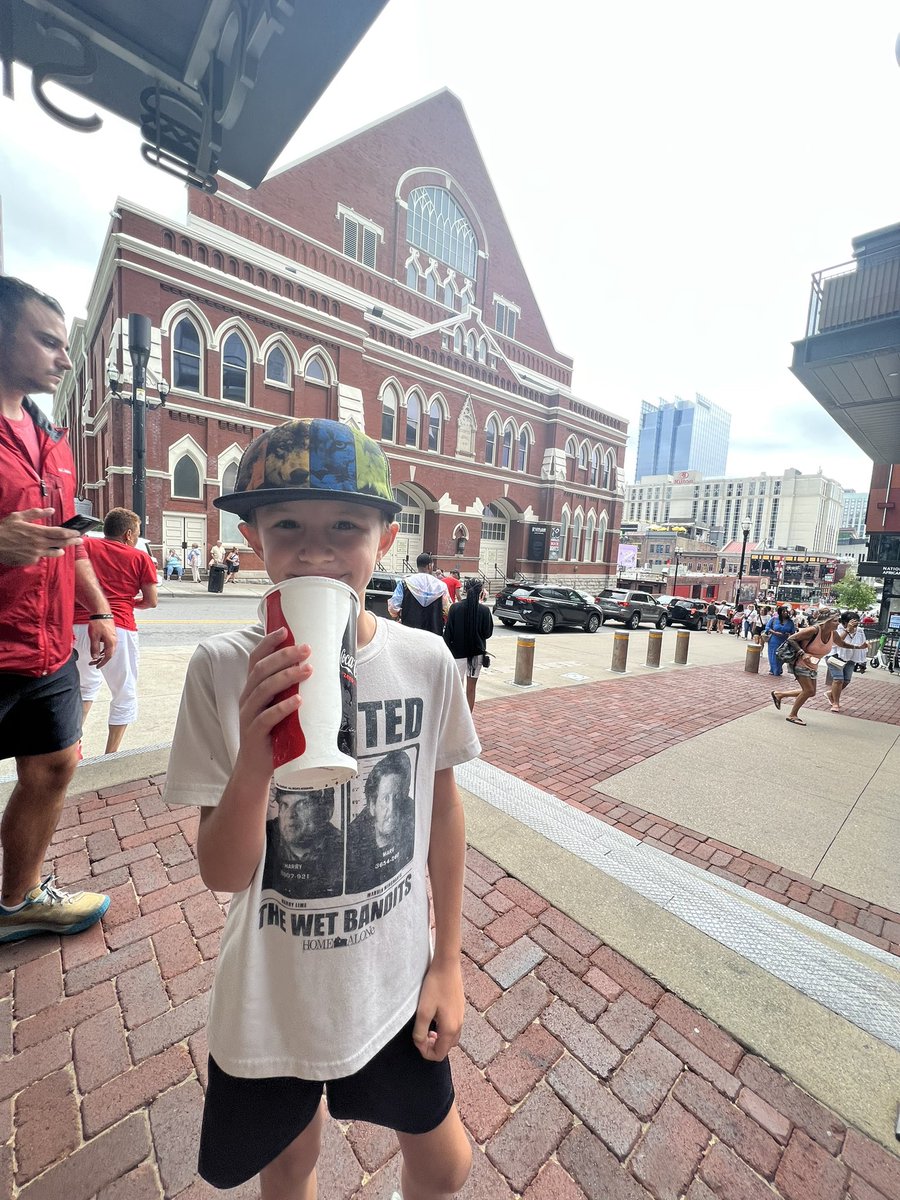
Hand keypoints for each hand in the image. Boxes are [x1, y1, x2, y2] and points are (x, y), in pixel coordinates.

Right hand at [0, 508, 80, 565]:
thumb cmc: (3, 529)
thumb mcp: (18, 516)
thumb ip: (36, 513)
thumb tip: (50, 510)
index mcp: (37, 531)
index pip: (60, 533)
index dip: (71, 533)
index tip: (78, 533)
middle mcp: (38, 544)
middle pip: (61, 543)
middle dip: (72, 542)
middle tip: (80, 541)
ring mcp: (35, 554)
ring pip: (54, 553)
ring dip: (60, 550)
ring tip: (64, 548)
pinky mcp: (30, 561)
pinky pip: (40, 557)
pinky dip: (42, 553)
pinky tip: (40, 550)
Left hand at [88, 619, 116, 666]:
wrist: (101, 612)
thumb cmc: (98, 623)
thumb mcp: (94, 637)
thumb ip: (94, 648)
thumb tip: (95, 657)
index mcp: (111, 642)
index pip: (108, 656)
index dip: (102, 663)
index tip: (97, 666)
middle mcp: (114, 641)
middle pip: (109, 654)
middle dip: (101, 660)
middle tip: (93, 663)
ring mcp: (113, 638)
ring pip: (108, 650)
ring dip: (101, 655)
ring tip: (94, 657)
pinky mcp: (111, 635)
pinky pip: (108, 645)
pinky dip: (103, 649)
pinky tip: (98, 650)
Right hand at [235, 628, 311, 781]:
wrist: (256, 768)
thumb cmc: (273, 734)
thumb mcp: (279, 707)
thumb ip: (289, 691)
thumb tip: (317, 670)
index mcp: (252, 689)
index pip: (256, 660)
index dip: (268, 643)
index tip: (285, 630)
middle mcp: (247, 698)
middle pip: (262, 670)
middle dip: (284, 656)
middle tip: (306, 649)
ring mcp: (248, 716)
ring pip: (263, 690)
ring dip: (287, 677)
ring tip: (308, 670)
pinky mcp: (254, 733)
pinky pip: (267, 717)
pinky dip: (283, 708)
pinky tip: (298, 700)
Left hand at [412, 958, 463, 1061]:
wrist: (447, 965)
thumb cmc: (435, 986)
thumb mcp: (423, 1011)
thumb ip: (420, 1031)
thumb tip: (420, 1043)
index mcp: (450, 1029)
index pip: (439, 1054)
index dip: (426, 1053)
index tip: (417, 1042)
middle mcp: (459, 1025)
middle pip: (446, 1048)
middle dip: (433, 1047)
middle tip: (422, 1035)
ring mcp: (462, 1016)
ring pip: (451, 1038)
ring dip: (439, 1038)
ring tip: (428, 1028)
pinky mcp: (461, 1008)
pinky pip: (453, 1027)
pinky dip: (444, 1029)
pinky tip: (435, 1017)